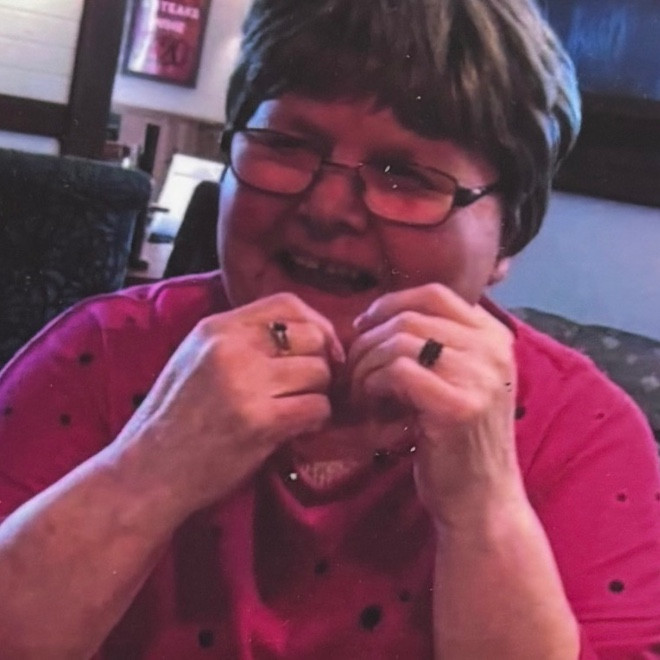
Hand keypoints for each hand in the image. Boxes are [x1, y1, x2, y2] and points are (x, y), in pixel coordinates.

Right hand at [116, 293, 343, 513]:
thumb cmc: (175, 420)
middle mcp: (231, 347)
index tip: (323, 349)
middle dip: (320, 363)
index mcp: (216, 328)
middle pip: (311, 336)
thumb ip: (243, 340)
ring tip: (295, 411)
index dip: (317, 324)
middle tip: (308, 387)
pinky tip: (296, 430)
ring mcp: (245, 383)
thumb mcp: (197, 360)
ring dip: (317, 394)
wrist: (146, 474)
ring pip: (319, 372)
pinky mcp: (259, 421)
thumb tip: (306, 335)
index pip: (287, 303)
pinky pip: (317, 407)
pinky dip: (315, 420)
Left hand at [348, 284, 522, 526]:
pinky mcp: (458, 406)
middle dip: (369, 341)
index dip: (391, 303)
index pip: (435, 293)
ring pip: (400, 342)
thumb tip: (378, 315)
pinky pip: (398, 371)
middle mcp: (493, 350)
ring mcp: (480, 377)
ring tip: (359, 394)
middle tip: (353, 372)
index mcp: (494, 337)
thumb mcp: (458, 380)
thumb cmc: (458, 440)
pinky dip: (372, 385)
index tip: (364, 327)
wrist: (481, 500)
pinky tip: (369, 407)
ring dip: (366, 366)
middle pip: (411, 317)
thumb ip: (436, 344)